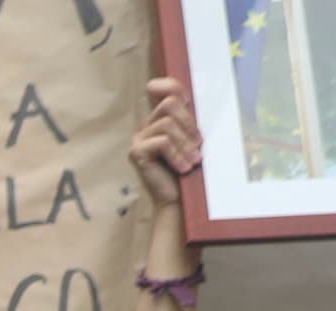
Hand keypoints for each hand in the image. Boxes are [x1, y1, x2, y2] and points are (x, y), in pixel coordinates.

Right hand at [130, 77, 199, 213]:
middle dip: (189, 124)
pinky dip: (177, 155)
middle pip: (170, 104)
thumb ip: (191, 123)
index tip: (185, 98)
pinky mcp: (137, 152)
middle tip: (198, 145)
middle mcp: (147, 126)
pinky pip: (162, 142)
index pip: (165, 91)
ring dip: (185, 144)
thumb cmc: (187, 172)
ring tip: (193, 161)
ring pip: (167, 124)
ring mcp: (139, 139)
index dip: (171, 85)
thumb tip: (194, 103)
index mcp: (161, 120)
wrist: (177, 200)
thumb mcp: (192, 142)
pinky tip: (183, 168)